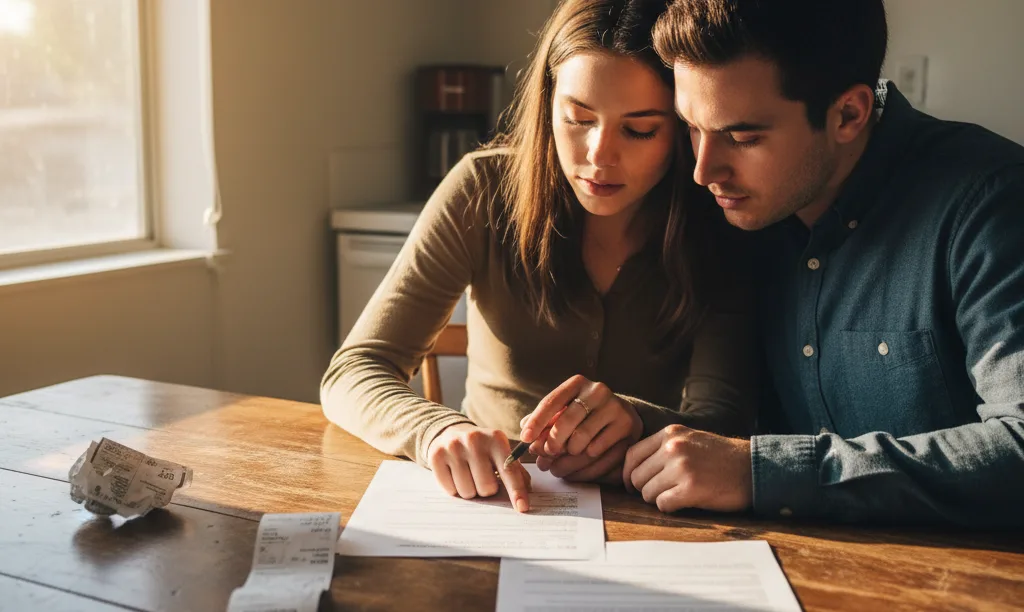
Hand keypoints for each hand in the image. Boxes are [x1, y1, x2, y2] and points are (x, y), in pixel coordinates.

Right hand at [426, 423, 531, 511]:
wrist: (451, 432)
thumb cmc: (481, 449)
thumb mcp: (500, 452)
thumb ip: (515, 471)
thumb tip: (526, 493)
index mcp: (496, 439)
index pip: (509, 471)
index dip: (516, 491)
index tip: (522, 507)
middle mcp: (474, 440)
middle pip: (487, 488)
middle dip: (486, 489)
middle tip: (482, 476)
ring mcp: (454, 447)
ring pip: (468, 492)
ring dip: (470, 490)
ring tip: (468, 474)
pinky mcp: (436, 456)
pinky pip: (450, 490)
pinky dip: (454, 488)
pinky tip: (455, 473)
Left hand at [520, 375, 642, 480]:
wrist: (622, 415)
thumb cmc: (586, 414)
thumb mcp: (565, 410)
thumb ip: (546, 419)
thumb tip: (525, 430)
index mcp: (577, 383)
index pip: (552, 401)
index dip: (537, 421)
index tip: (525, 438)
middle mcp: (598, 391)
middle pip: (567, 421)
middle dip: (551, 442)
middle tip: (544, 456)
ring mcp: (615, 408)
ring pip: (582, 440)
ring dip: (567, 458)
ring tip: (558, 467)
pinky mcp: (627, 427)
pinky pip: (599, 452)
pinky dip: (583, 466)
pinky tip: (576, 470)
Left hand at [623, 424, 752, 512]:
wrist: (753, 468)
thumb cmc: (721, 458)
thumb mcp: (690, 439)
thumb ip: (663, 448)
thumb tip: (632, 470)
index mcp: (670, 433)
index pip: (631, 455)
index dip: (628, 474)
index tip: (633, 485)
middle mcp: (673, 447)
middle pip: (636, 477)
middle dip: (644, 489)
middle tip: (661, 493)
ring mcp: (681, 467)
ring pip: (647, 492)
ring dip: (658, 499)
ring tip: (677, 495)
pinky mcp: (690, 488)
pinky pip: (662, 504)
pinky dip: (670, 507)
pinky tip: (684, 502)